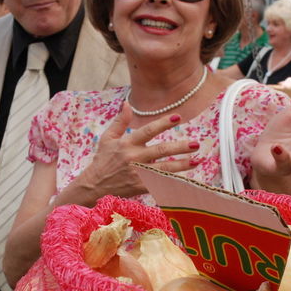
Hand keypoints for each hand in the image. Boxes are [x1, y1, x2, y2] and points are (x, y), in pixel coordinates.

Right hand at [69, 102, 199, 199]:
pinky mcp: (141, 187)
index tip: (178, 117)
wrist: (94, 185)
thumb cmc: (102, 160)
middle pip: (160, 151)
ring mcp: (138, 174)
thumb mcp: (107, 138)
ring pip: (164, 169)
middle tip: (195, 143)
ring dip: (181, 165)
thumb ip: (120, 122)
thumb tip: (127, 104)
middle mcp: (134, 158)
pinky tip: (186, 179)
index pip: (148, 131)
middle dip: (179, 147)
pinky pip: (160, 184)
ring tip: (196, 160)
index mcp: (127, 143)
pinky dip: (173, 182)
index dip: (163, 123)